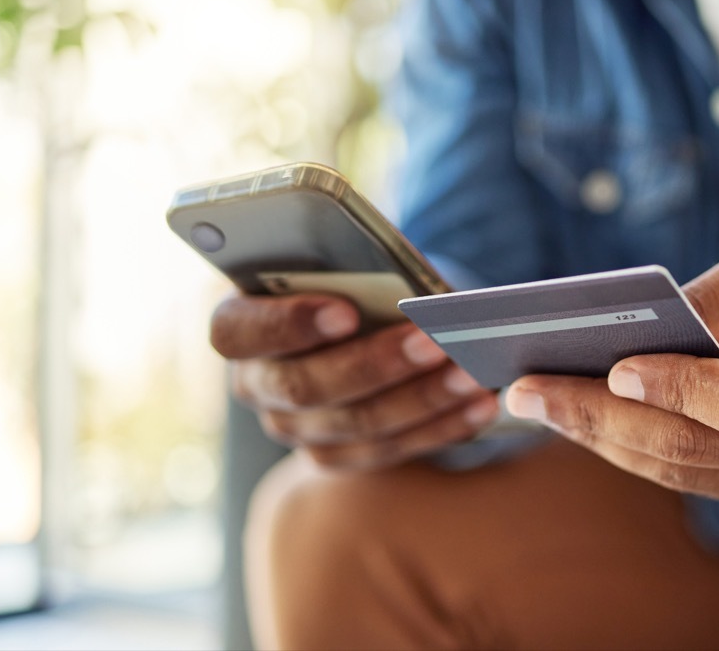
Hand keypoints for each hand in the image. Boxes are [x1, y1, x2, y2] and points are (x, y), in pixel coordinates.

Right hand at [211, 293, 498, 470]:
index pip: (238, 330)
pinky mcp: (336, 455)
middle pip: (307, 386)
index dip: (289, 323)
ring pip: (358, 424)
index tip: (346, 312)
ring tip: (471, 372)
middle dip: (377, 363)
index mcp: (238, 325)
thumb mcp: (343, 263)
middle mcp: (257, 384)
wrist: (359, 318)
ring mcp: (294, 427)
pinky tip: (480, 404)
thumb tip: (410, 291)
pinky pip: (390, 450)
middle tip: (433, 341)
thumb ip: (355, 271)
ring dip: (423, 398)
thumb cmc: (347, 277)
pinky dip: (441, 426)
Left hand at [505, 243, 718, 518]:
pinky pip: (694, 480)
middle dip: (601, 419)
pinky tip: (587, 418)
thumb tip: (630, 339)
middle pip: (700, 450)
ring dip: (602, 439)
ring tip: (536, 403)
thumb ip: (714, 297)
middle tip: (526, 391)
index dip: (685, 392)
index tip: (617, 368)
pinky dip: (633, 448)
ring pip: (685, 474)